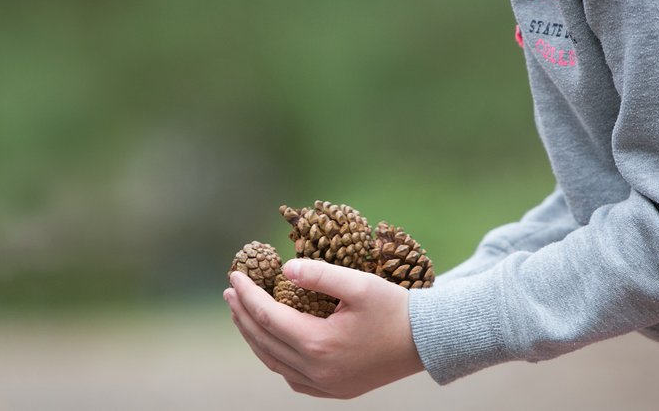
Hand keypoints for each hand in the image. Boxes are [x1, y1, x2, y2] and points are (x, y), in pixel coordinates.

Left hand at [224, 258, 423, 398]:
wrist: (428, 341)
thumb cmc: (395, 308)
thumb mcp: (359, 284)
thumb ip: (320, 274)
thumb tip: (285, 268)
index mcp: (319, 344)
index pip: (267, 316)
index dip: (247, 294)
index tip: (234, 276)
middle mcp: (316, 371)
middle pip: (264, 341)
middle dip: (243, 315)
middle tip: (231, 292)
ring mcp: (325, 385)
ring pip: (275, 363)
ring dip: (255, 338)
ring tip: (243, 314)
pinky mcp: (335, 390)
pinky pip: (293, 378)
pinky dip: (276, 359)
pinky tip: (272, 342)